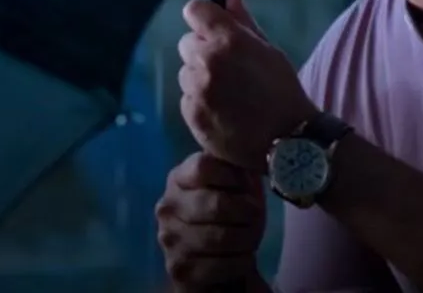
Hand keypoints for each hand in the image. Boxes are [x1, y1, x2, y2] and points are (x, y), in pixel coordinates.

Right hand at [156, 152, 268, 289]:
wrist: (219, 260)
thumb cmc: (231, 215)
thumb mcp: (237, 185)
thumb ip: (239, 166)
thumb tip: (254, 151)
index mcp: (179, 178)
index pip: (203, 166)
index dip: (233, 175)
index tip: (245, 186)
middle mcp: (167, 207)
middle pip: (216, 204)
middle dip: (247, 213)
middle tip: (255, 216)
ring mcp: (170, 240)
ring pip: (221, 237)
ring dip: (247, 239)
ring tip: (250, 237)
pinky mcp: (179, 270)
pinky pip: (220, 266)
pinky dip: (241, 262)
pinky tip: (243, 258)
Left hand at [178, 0, 317, 170]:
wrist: (289, 142)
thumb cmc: (283, 90)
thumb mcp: (267, 49)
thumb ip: (242, 17)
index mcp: (228, 40)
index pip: (194, 10)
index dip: (203, 17)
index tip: (212, 28)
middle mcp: (207, 62)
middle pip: (186, 42)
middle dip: (203, 50)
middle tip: (229, 68)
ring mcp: (197, 90)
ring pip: (185, 72)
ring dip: (200, 77)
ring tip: (230, 94)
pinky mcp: (191, 115)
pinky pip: (187, 98)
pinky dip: (200, 102)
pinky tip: (224, 111)